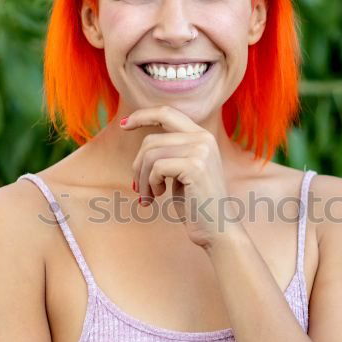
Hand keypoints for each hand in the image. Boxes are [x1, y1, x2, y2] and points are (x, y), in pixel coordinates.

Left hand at [121, 105, 232, 248]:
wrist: (217, 228)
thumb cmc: (196, 204)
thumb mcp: (182, 171)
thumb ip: (170, 152)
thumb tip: (142, 144)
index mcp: (201, 136)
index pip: (167, 112)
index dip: (142, 116)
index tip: (124, 126)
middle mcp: (203, 138)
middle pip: (151, 139)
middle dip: (138, 165)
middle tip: (138, 187)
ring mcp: (201, 150)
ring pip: (151, 154)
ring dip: (142, 178)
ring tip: (147, 196)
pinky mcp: (195, 166)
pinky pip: (157, 167)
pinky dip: (151, 184)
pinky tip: (158, 196)